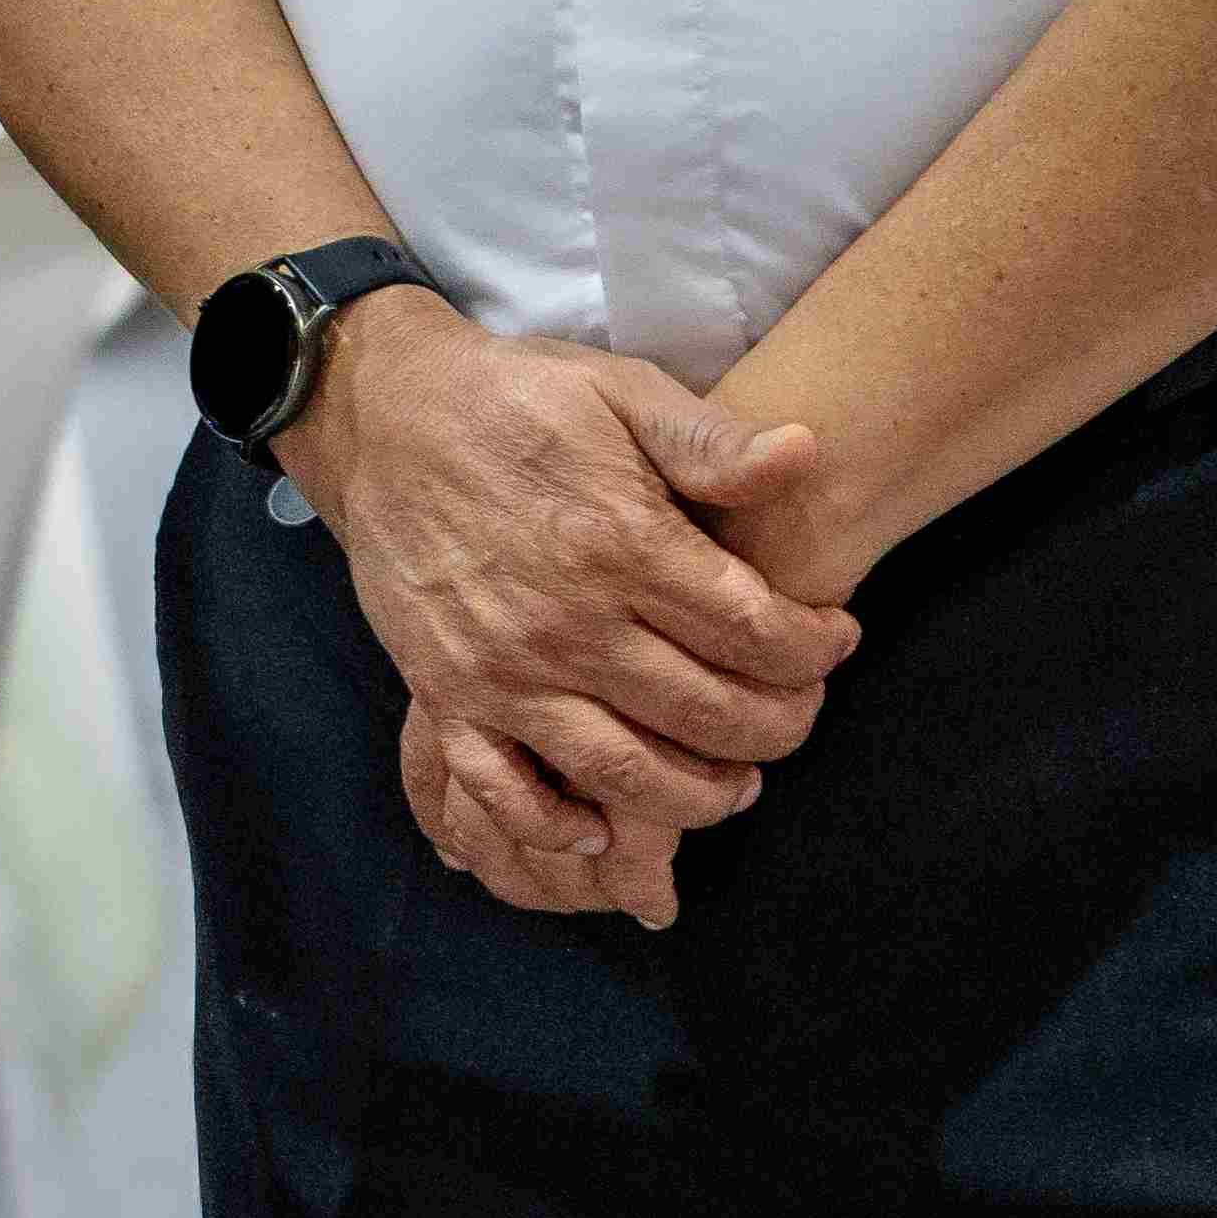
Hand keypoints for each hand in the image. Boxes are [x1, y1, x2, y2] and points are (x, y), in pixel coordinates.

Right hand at [277, 294, 854, 912]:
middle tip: (798, 711)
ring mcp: (502, 668)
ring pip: (627, 773)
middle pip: (710, 717)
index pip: (758, 634)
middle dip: (781, 726)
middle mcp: (566, 621)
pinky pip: (504, 789)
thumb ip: (711, 439)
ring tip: (736, 779)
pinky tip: (603, 827)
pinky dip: (557, 827)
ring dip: (700, 797)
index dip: (818, 650)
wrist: (380, 414)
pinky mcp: (446, 692)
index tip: (836, 638)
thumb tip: (807, 453)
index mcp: (620, 543)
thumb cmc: (511, 400)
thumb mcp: (618, 390)